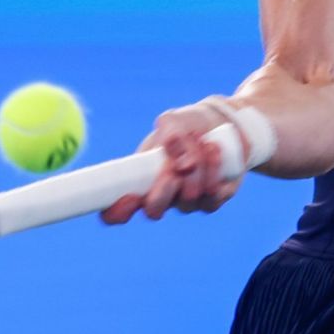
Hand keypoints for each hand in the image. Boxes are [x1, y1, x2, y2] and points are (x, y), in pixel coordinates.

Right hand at [99, 103, 245, 223]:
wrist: (217, 125)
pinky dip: (213, 170)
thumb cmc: (185, 126)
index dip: (117, 211)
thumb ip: (170, 134)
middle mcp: (160, 197)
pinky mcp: (211, 201)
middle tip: (174, 170)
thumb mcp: (173, 122)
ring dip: (195, 168)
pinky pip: (211, 197)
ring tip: (200, 140)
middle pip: (153, 212)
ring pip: (187, 199)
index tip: (129, 196)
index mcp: (138, 180)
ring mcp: (185, 202)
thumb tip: (181, 164)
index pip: (116, 212)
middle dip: (162, 192)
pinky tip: (214, 148)